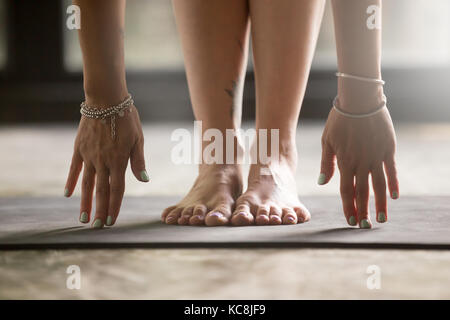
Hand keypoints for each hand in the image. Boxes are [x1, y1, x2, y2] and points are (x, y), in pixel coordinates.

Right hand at [64, 105, 147, 227]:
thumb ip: (138, 161)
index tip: (112, 221)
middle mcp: (102, 161)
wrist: (106, 99)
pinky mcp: (79, 148)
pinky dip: (71, 182)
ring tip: (83, 218)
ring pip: (86, 184)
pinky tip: (68, 194)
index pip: (117, 189)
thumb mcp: (138, 139)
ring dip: (85, 202)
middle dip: (100, 210)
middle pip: (101, 191)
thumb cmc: (126, 119)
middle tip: (97, 227)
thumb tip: (144, 181)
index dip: (114, 206)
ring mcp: (88, 155)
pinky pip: (74, 169)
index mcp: (119, 160)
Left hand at [319, 107, 398, 227]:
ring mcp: (376, 157)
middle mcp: (361, 163)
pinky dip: (393, 184)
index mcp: (344, 162)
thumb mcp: (327, 141)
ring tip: (380, 219)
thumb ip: (326, 163)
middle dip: (362, 210)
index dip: (348, 206)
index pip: (345, 190)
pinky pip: (391, 170)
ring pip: (378, 186)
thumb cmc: (339, 120)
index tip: (349, 220)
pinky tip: (394, 197)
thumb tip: (321, 183)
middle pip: (362, 192)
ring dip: (379, 204)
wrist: (359, 100)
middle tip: (364, 226)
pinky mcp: (388, 149)